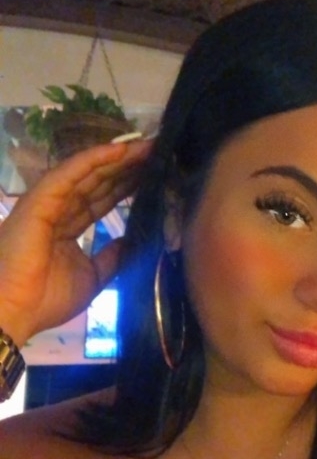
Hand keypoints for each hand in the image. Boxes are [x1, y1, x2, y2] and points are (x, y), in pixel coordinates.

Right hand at [0, 139, 151, 345]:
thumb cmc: (46, 300)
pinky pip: (70, 173)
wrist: (16, 312)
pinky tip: (120, 149)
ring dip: (117, 158)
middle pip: (98, 183)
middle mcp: (57, 210)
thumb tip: (130, 242)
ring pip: (87, 174)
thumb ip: (111, 258)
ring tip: (147, 147)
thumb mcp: (92, 278)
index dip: (126, 187)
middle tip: (158, 153)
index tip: (154, 175)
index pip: (101, 201)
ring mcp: (47, 202)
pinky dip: (93, 159)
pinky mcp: (40, 199)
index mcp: (67, 228)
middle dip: (127, 168)